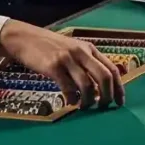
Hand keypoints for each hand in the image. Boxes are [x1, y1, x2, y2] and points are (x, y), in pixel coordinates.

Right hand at [0, 20, 124, 107]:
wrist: (24, 37)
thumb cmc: (50, 47)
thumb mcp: (73, 49)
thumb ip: (87, 63)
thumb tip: (100, 87)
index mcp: (90, 49)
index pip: (112, 69)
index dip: (119, 87)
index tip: (120, 102)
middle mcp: (82, 53)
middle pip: (104, 77)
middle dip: (107, 96)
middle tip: (104, 107)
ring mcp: (67, 59)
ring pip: (87, 85)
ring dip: (89, 101)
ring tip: (85, 107)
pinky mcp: (53, 66)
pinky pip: (68, 87)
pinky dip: (72, 98)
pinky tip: (70, 102)